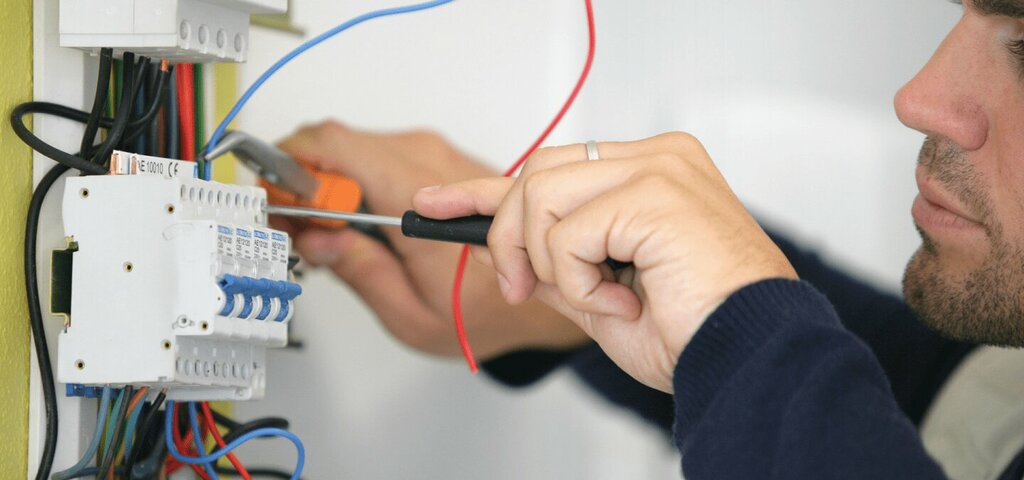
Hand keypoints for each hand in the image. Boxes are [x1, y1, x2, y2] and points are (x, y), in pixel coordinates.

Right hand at [275, 121, 588, 357]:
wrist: (545, 285)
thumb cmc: (490, 308)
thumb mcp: (411, 313)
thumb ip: (358, 271)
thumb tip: (316, 238)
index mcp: (414, 197)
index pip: (332, 146)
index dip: (289, 168)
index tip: (274, 202)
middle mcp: (427, 162)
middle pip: (336, 144)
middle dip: (304, 181)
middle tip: (295, 226)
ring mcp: (435, 156)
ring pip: (355, 148)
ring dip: (329, 184)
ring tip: (328, 233)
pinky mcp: (439, 160)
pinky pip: (380, 157)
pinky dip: (356, 183)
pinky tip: (358, 223)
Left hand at [413, 132, 796, 391]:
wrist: (748, 358)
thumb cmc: (694, 330)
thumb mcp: (602, 295)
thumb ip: (557, 263)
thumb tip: (505, 250)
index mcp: (650, 173)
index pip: (550, 167)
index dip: (484, 189)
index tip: (435, 203)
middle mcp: (656, 158)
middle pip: (536, 173)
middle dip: (510, 236)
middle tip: (526, 288)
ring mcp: (658, 168)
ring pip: (541, 195)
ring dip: (552, 264)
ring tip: (599, 298)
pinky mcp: (654, 192)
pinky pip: (567, 234)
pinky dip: (579, 282)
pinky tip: (622, 301)